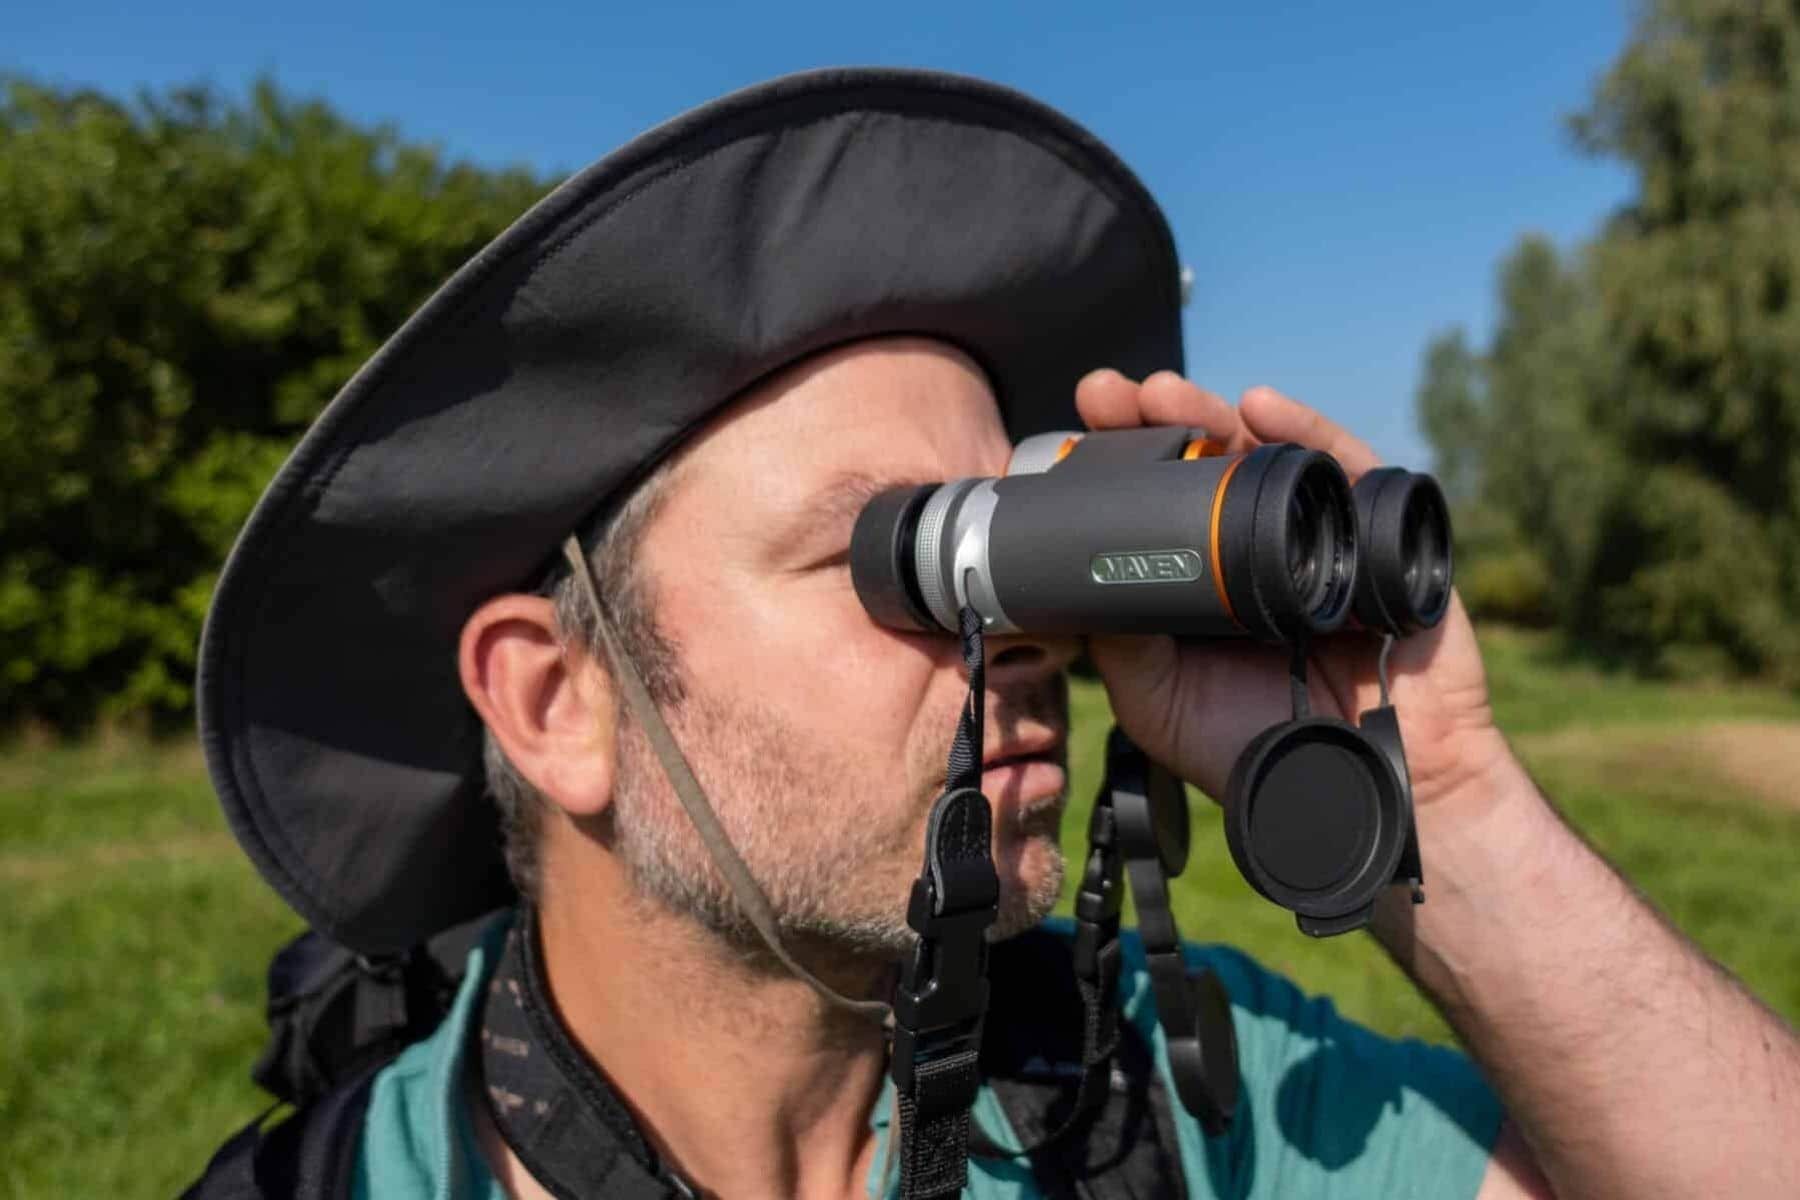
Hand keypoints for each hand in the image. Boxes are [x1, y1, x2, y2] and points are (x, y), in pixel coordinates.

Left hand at [1074, 369, 1512, 815]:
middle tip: (1106, 396)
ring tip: (1163, 394)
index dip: (1118, 467)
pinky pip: (1347, 470)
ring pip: (1264, 455)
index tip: (1073, 435)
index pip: (1156, 505)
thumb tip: (1078, 574)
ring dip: (1212, 413)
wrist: (1365, 792)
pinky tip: (1261, 406)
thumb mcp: (1161, 704)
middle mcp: (1255, 551)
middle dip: (1153, 422)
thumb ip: (1122, 643)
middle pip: (1204, 466)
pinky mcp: (1380, 536)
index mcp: (1201, 583)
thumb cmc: (1262, 753)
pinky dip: (1306, 430)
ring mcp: (1318, 540)